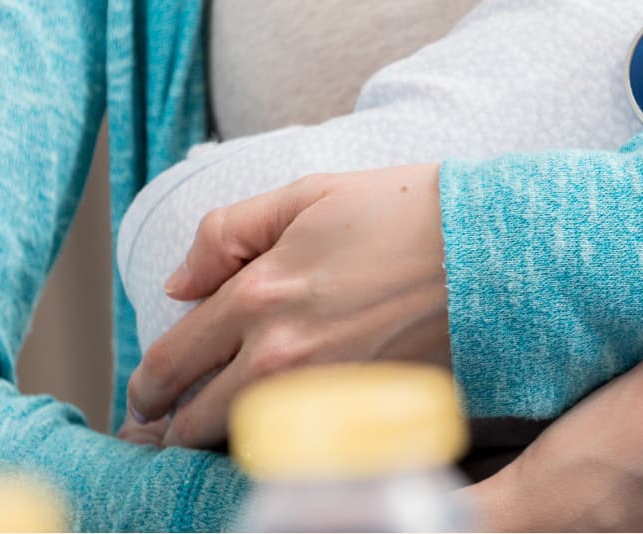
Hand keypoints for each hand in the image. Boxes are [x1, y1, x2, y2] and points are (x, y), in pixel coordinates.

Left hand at [125, 163, 449, 447]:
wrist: (497, 252)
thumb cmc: (409, 213)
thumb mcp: (310, 193)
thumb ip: (227, 232)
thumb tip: (179, 284)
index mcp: (258, 294)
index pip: (173, 360)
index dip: (148, 386)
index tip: (145, 396)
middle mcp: (281, 355)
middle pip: (196, 421)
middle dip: (172, 427)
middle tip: (165, 427)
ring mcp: (324, 395)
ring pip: (241, 444)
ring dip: (220, 442)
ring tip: (212, 437)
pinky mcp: (364, 419)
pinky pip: (299, 450)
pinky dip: (279, 448)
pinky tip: (279, 436)